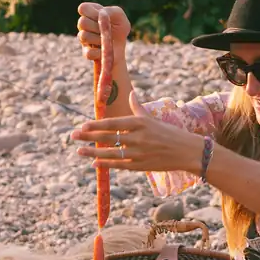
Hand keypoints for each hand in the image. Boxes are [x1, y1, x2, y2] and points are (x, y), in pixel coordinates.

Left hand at [70, 115, 202, 173]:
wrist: (187, 151)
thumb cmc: (169, 133)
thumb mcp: (153, 118)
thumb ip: (138, 107)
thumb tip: (131, 93)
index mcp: (140, 123)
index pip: (112, 123)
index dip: (96, 125)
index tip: (82, 125)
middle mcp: (138, 137)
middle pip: (108, 137)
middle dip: (88, 137)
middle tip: (73, 135)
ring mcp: (139, 152)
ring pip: (111, 153)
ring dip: (93, 153)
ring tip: (80, 151)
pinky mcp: (141, 166)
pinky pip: (120, 165)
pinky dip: (107, 164)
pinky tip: (95, 163)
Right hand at [76, 3, 130, 66]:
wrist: (120, 47)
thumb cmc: (119, 28)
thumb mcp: (119, 16)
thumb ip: (111, 11)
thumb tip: (101, 14)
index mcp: (89, 13)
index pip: (82, 8)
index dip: (93, 12)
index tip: (103, 17)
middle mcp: (83, 25)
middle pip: (82, 22)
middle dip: (97, 26)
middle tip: (107, 30)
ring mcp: (83, 39)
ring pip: (84, 36)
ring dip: (99, 38)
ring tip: (107, 40)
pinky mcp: (86, 53)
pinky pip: (89, 52)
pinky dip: (100, 52)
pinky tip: (105, 50)